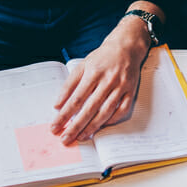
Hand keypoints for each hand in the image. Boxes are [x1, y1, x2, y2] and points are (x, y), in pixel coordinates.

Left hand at [50, 12, 152, 144]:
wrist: (126, 47)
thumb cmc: (102, 58)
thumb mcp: (82, 66)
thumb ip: (69, 85)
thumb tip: (58, 104)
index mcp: (93, 73)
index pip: (76, 99)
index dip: (64, 115)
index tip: (56, 126)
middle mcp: (107, 81)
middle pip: (89, 109)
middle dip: (75, 126)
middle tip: (65, 138)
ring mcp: (121, 87)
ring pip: (105, 112)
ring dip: (92, 127)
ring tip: (81, 137)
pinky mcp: (131, 92)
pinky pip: (122, 111)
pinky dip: (111, 121)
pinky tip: (101, 127)